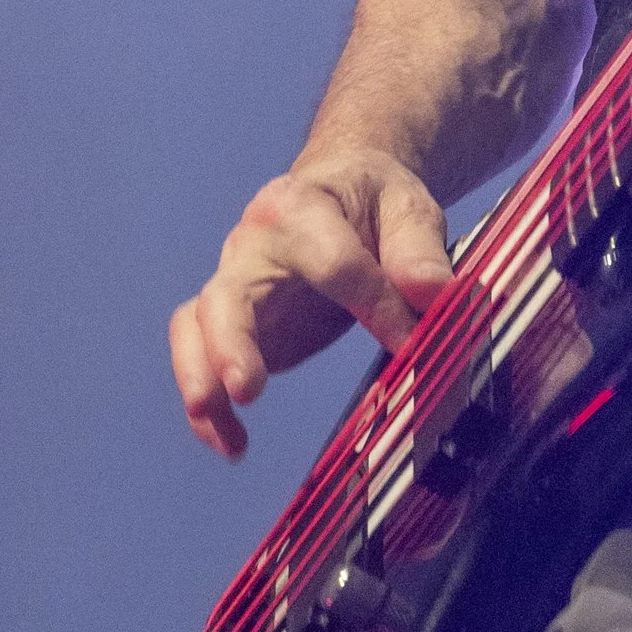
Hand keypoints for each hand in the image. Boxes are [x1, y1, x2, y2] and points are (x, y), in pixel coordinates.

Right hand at [168, 146, 454, 459]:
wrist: (341, 187)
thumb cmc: (374, 201)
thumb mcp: (407, 207)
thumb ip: (418, 250)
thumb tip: (435, 294)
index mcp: (301, 207)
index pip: (334, 264)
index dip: (374, 306)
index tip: (411, 343)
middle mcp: (254, 245)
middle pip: (230, 294)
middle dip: (233, 342)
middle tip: (247, 390)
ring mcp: (236, 284)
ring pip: (197, 326)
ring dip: (203, 377)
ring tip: (225, 432)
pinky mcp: (233, 323)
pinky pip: (200, 357)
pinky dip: (209, 406)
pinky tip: (231, 444)